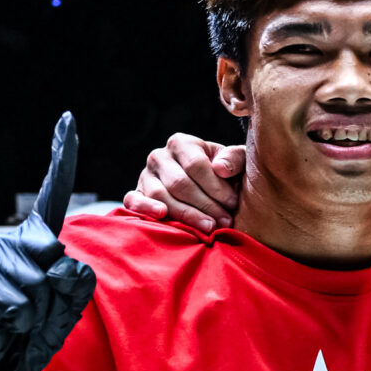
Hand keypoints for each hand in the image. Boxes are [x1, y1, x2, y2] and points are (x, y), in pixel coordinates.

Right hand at [0, 114, 97, 370]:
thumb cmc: (31, 334)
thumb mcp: (63, 306)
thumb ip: (70, 281)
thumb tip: (58, 261)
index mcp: (33, 243)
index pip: (53, 198)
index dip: (61, 159)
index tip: (67, 120)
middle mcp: (10, 243)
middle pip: (54, 255)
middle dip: (56, 294)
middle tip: (39, 313)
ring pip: (37, 283)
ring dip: (39, 312)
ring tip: (21, 323)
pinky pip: (17, 305)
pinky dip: (18, 324)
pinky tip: (5, 327)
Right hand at [121, 134, 243, 229]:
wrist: (208, 188)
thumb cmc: (226, 175)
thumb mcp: (236, 162)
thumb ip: (235, 159)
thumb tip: (220, 168)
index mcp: (181, 143)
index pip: (196, 165)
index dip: (216, 187)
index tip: (233, 203)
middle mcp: (159, 156)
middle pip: (180, 183)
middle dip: (206, 205)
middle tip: (225, 221)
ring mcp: (145, 175)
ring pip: (160, 195)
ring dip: (186, 214)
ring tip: (209, 227)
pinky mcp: (136, 193)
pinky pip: (133, 201)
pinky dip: (145, 208)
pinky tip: (163, 215)